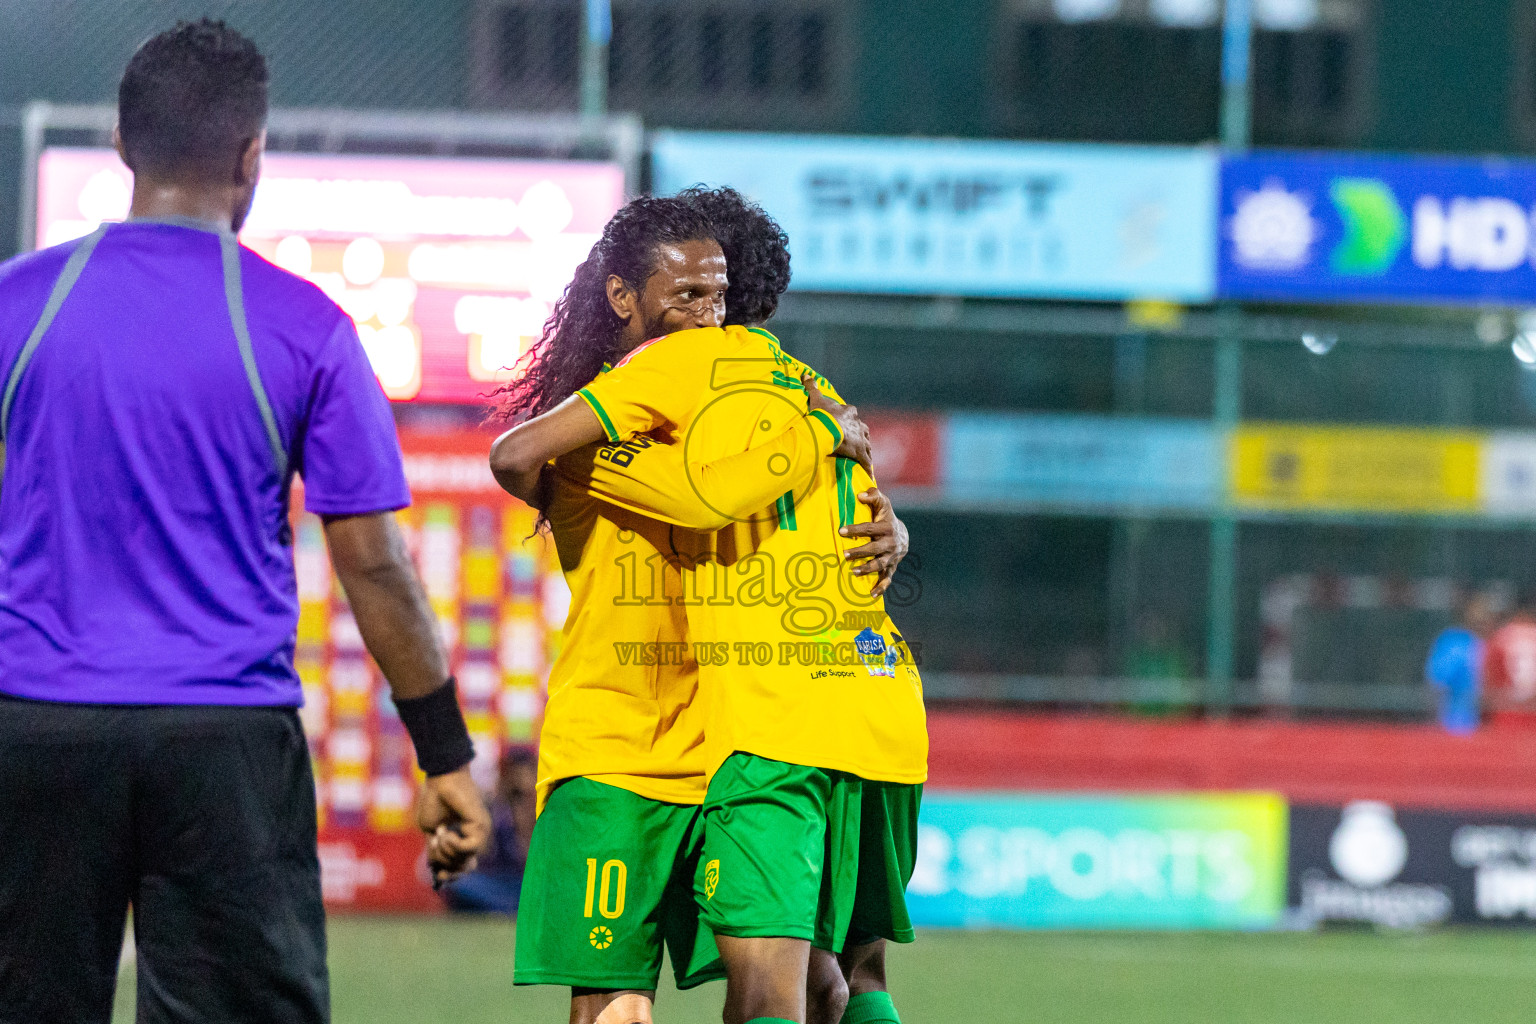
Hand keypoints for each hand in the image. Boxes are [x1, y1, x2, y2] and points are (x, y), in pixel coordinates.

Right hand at [415, 766, 491, 886]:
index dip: (452, 875)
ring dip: (446, 852)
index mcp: (464, 838)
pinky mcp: (481, 825)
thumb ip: (435, 850)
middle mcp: (475, 837)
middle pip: (465, 868)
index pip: (465, 866)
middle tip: (434, 847)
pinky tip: (446, 831)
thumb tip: (436, 869)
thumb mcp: (430, 831)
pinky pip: (468, 848)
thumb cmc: (434, 800)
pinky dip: (454, 845)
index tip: (439, 875)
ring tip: (440, 834)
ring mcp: (480, 831)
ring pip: (465, 860)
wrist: (439, 780)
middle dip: (445, 864)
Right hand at [802, 373, 872, 475]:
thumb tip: (806, 374)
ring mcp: (861, 439)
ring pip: (867, 445)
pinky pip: (866, 463)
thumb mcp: (815, 399)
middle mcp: (858, 424)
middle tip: (855, 442)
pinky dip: (867, 469)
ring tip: (863, 457)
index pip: (852, 415)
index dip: (848, 420)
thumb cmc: (822, 414)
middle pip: (862, 430)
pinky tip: (869, 476)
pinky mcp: (860, 453)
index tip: (845, 424)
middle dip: (860, 435)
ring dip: (865, 450)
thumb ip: (811, 387)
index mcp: (849, 412)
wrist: (828, 429)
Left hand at [840, 487, 908, 597]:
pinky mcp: (891, 568)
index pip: (869, 528)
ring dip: (867, 569)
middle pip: (874, 549)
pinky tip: (871, 595)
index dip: (855, 530)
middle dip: (860, 552)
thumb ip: (873, 496)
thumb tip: (860, 495)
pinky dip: (881, 588)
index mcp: (887, 528)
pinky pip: (887, 579)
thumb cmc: (885, 517)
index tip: (840, 531)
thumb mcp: (883, 504)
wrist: (902, 535)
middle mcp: (890, 543)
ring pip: (880, 565)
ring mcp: (891, 557)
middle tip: (844, 554)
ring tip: (853, 572)